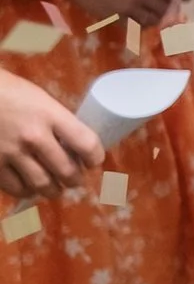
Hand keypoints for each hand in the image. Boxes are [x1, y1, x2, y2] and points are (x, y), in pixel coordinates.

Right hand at [0, 72, 101, 196]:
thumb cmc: (8, 92)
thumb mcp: (40, 99)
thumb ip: (57, 121)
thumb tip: (75, 145)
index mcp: (50, 114)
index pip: (86, 144)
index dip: (95, 157)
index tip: (93, 160)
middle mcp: (33, 136)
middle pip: (67, 172)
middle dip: (76, 179)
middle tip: (75, 179)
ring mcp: (12, 152)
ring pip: (43, 185)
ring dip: (54, 190)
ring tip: (55, 188)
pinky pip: (17, 188)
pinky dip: (28, 191)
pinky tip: (30, 187)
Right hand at [58, 0, 177, 28]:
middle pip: (166, 9)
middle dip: (170, 8)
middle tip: (169, 7)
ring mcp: (128, 8)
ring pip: (153, 21)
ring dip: (156, 18)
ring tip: (153, 13)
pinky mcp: (116, 18)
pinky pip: (135, 27)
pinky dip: (139, 24)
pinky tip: (137, 19)